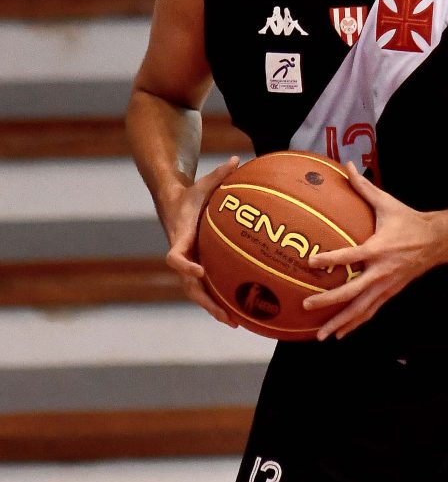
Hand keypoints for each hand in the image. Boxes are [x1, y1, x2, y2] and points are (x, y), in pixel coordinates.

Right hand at [165, 155, 241, 326]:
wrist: (173, 206)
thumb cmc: (190, 195)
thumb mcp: (203, 184)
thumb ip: (219, 174)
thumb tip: (235, 158)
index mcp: (180, 237)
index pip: (175, 257)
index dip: (185, 266)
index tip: (199, 271)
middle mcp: (183, 256)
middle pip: (188, 285)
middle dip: (204, 301)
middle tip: (224, 314)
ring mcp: (189, 265)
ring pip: (197, 293)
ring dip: (213, 308)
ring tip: (235, 323)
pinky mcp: (197, 268)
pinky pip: (206, 288)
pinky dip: (219, 300)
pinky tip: (240, 313)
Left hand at [303, 163, 442, 340]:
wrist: (437, 242)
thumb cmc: (408, 221)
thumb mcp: (387, 203)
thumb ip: (364, 187)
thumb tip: (348, 166)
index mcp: (378, 249)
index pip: (350, 256)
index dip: (330, 260)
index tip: (310, 263)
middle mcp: (381, 272)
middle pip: (352, 292)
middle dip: (329, 301)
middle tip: (307, 306)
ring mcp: (387, 286)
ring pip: (361, 309)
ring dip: (341, 322)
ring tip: (321, 336)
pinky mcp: (391, 293)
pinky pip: (370, 311)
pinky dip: (355, 324)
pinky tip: (340, 333)